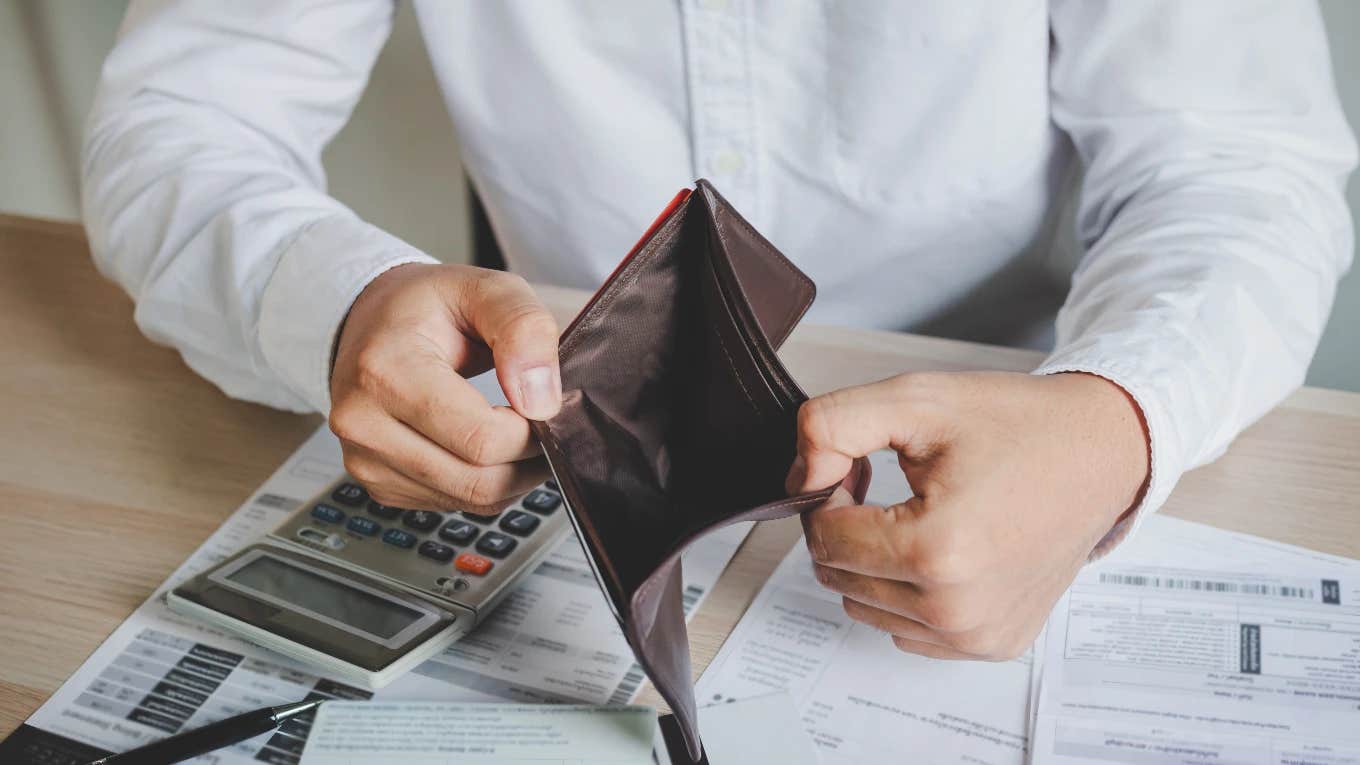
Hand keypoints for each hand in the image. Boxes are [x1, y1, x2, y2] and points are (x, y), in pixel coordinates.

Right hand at [329, 264, 560, 512]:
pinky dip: (485, 484)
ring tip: (521, 432)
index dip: (530, 431)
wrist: (374, 323)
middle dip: (528, 459)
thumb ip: (523, 329)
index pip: (480, 438)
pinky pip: (454, 504)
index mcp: (383, 370)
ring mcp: (365, 460)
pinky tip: (488, 447)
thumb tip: (542, 402)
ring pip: (470, 500)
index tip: (543, 403)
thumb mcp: (486, 287)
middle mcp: (363, 423)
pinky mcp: (378, 485)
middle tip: (544, 424)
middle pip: (477, 480)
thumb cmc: (429, 306)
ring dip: (512, 475)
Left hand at [787, 371, 1148, 659]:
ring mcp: (977, 636)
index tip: (861, 466)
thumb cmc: (1016, 425)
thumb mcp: (915, 400)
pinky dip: (905, 591)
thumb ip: (832, 427)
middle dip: (846, 525)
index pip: (824, 537)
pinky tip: (941, 546)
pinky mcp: (993, 645)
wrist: (1101, 452)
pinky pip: (907, 629)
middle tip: (887, 485)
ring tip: (916, 512)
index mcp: (937, 551)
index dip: (828, 493)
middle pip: (839, 576)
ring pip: (864, 606)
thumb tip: (799, 480)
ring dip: (872, 561)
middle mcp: (957, 610)